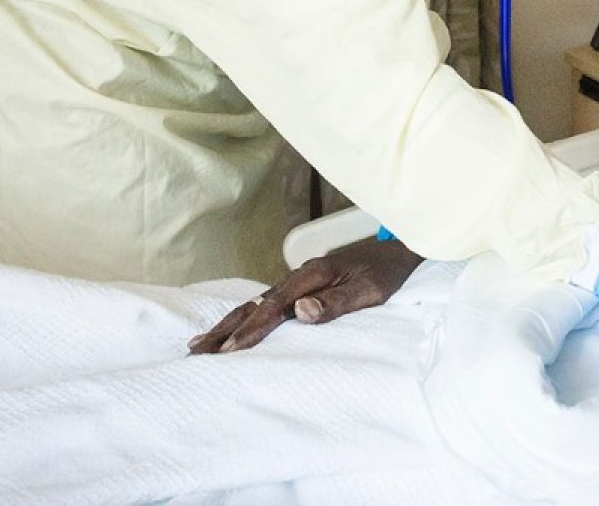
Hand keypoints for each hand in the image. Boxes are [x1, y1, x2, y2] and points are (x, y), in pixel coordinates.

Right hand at [188, 236, 422, 353]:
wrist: (401, 248)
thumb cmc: (389, 271)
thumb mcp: (371, 290)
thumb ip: (337, 301)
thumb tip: (300, 310)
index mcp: (315, 273)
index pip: (276, 304)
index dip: (253, 328)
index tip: (230, 350)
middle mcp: (302, 274)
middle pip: (257, 302)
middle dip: (227, 326)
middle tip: (197, 350)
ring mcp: (301, 279)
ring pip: (259, 302)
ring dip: (231, 322)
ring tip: (203, 343)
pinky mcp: (305, 285)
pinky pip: (269, 302)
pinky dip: (248, 315)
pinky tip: (235, 326)